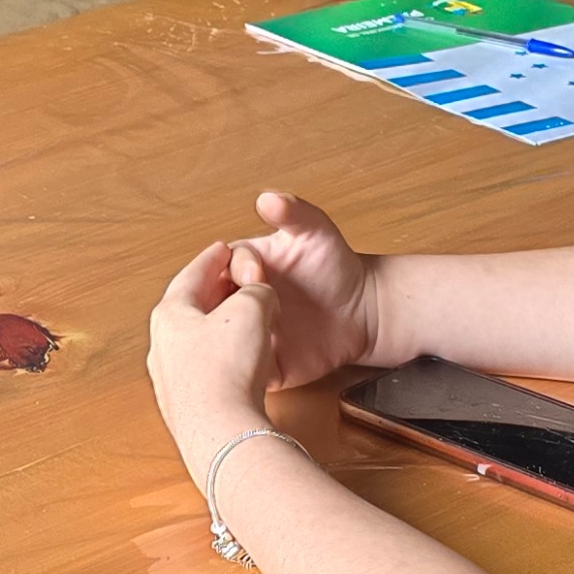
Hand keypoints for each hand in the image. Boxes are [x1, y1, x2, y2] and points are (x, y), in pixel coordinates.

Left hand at [147, 239, 278, 487]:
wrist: (222, 434)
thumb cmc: (228, 370)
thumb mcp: (250, 310)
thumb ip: (255, 291)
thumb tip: (257, 296)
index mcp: (169, 315)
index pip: (191, 275)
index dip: (213, 258)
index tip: (225, 249)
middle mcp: (162, 346)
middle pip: (192, 309)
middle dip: (217, 294)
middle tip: (238, 283)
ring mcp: (171, 380)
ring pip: (199, 342)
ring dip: (223, 329)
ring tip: (248, 324)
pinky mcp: (188, 407)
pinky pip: (208, 373)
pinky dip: (226, 360)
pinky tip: (245, 365)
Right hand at [224, 190, 391, 384]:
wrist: (364, 311)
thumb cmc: (336, 266)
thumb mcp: (316, 232)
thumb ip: (293, 213)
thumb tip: (267, 199)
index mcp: (241, 269)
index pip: (217, 271)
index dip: (232, 272)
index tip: (256, 274)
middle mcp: (238, 304)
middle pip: (210, 312)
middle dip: (220, 315)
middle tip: (246, 313)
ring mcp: (250, 337)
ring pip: (223, 347)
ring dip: (231, 347)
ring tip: (256, 339)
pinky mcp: (267, 366)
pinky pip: (248, 375)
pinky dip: (250, 373)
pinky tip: (264, 363)